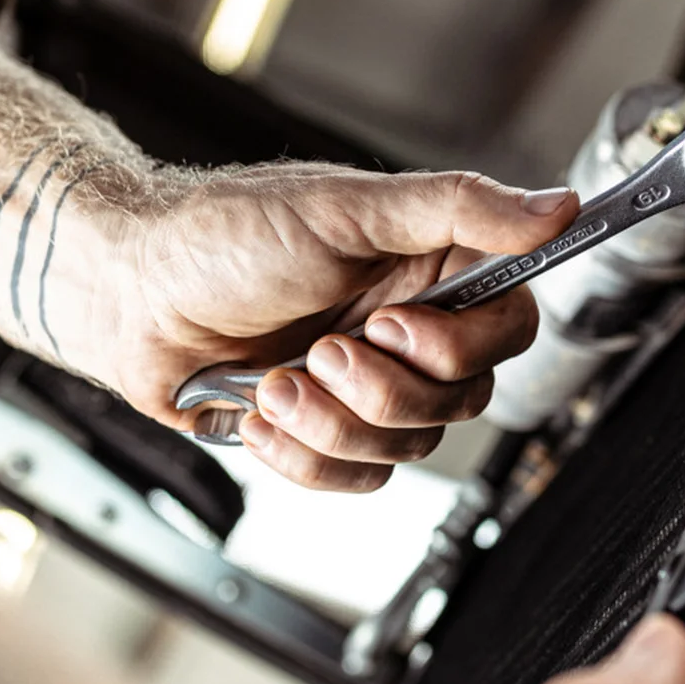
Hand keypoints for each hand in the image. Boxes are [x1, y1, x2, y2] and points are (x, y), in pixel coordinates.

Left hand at [106, 164, 579, 491]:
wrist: (127, 298)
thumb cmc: (220, 236)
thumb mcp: (346, 208)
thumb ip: (458, 209)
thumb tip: (557, 206)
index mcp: (428, 267)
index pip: (511, 323)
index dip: (465, 344)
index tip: (399, 327)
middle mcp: (407, 329)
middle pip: (464, 398)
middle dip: (383, 388)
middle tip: (324, 348)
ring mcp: (365, 386)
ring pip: (409, 445)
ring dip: (332, 420)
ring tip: (278, 380)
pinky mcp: (323, 432)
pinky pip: (356, 477)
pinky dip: (304, 452)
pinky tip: (262, 410)